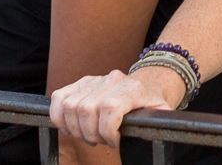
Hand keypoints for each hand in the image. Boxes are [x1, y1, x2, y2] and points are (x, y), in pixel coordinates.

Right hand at [50, 66, 183, 147]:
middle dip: (90, 134)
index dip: (107, 130)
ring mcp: (93, 80)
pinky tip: (71, 126)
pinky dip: (59, 115)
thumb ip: (160, 120)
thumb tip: (163, 129)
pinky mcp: (81, 82)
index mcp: (131, 89)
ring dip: (75, 128)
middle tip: (99, 141)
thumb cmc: (153, 102)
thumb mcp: (162, 113)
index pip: (109, 107)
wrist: (149, 82)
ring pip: (70, 106)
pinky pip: (59, 97)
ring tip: (88, 135)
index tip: (113, 142)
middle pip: (86, 109)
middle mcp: (110, 81)